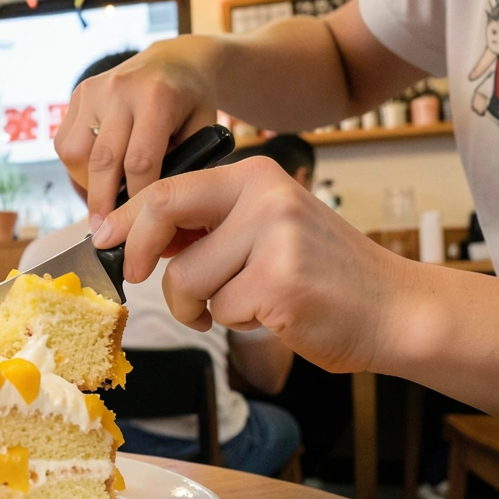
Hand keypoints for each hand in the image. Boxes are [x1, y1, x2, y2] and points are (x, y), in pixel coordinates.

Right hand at [55, 36, 219, 226]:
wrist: (175, 62)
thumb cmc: (191, 104)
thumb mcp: (202, 131)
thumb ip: (183, 165)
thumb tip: (153, 212)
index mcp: (158, 97)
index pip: (139, 161)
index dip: (135, 200)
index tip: (134, 229)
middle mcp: (121, 89)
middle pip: (103, 161)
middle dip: (103, 203)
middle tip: (103, 234)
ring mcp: (95, 89)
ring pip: (76, 153)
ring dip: (85, 184)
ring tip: (101, 202)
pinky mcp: (79, 93)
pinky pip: (65, 142)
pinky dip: (76, 167)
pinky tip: (94, 177)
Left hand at [92, 157, 411, 373]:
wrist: (395, 309)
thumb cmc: (322, 275)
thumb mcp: (267, 228)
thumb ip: (209, 225)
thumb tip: (132, 235)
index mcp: (256, 175)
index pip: (168, 186)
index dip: (126, 217)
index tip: (104, 239)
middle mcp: (265, 195)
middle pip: (163, 213)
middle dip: (137, 251)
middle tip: (133, 276)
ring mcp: (273, 238)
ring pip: (185, 278)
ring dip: (199, 306)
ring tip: (244, 304)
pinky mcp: (278, 284)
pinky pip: (219, 311)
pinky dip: (234, 323)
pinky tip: (272, 314)